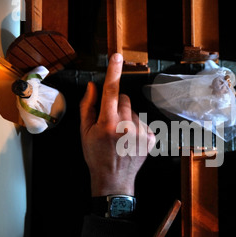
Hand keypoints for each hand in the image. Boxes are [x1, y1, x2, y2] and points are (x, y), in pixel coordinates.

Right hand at [80, 53, 155, 196]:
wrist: (113, 179)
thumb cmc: (96, 155)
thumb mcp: (84, 132)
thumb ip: (87, 106)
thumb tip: (92, 86)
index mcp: (108, 123)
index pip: (111, 91)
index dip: (113, 72)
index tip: (117, 56)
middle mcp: (126, 125)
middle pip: (124, 99)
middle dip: (116, 105)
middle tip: (110, 122)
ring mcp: (141, 132)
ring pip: (133, 111)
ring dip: (126, 117)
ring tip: (120, 135)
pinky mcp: (151, 137)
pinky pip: (143, 121)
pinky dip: (136, 127)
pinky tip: (129, 141)